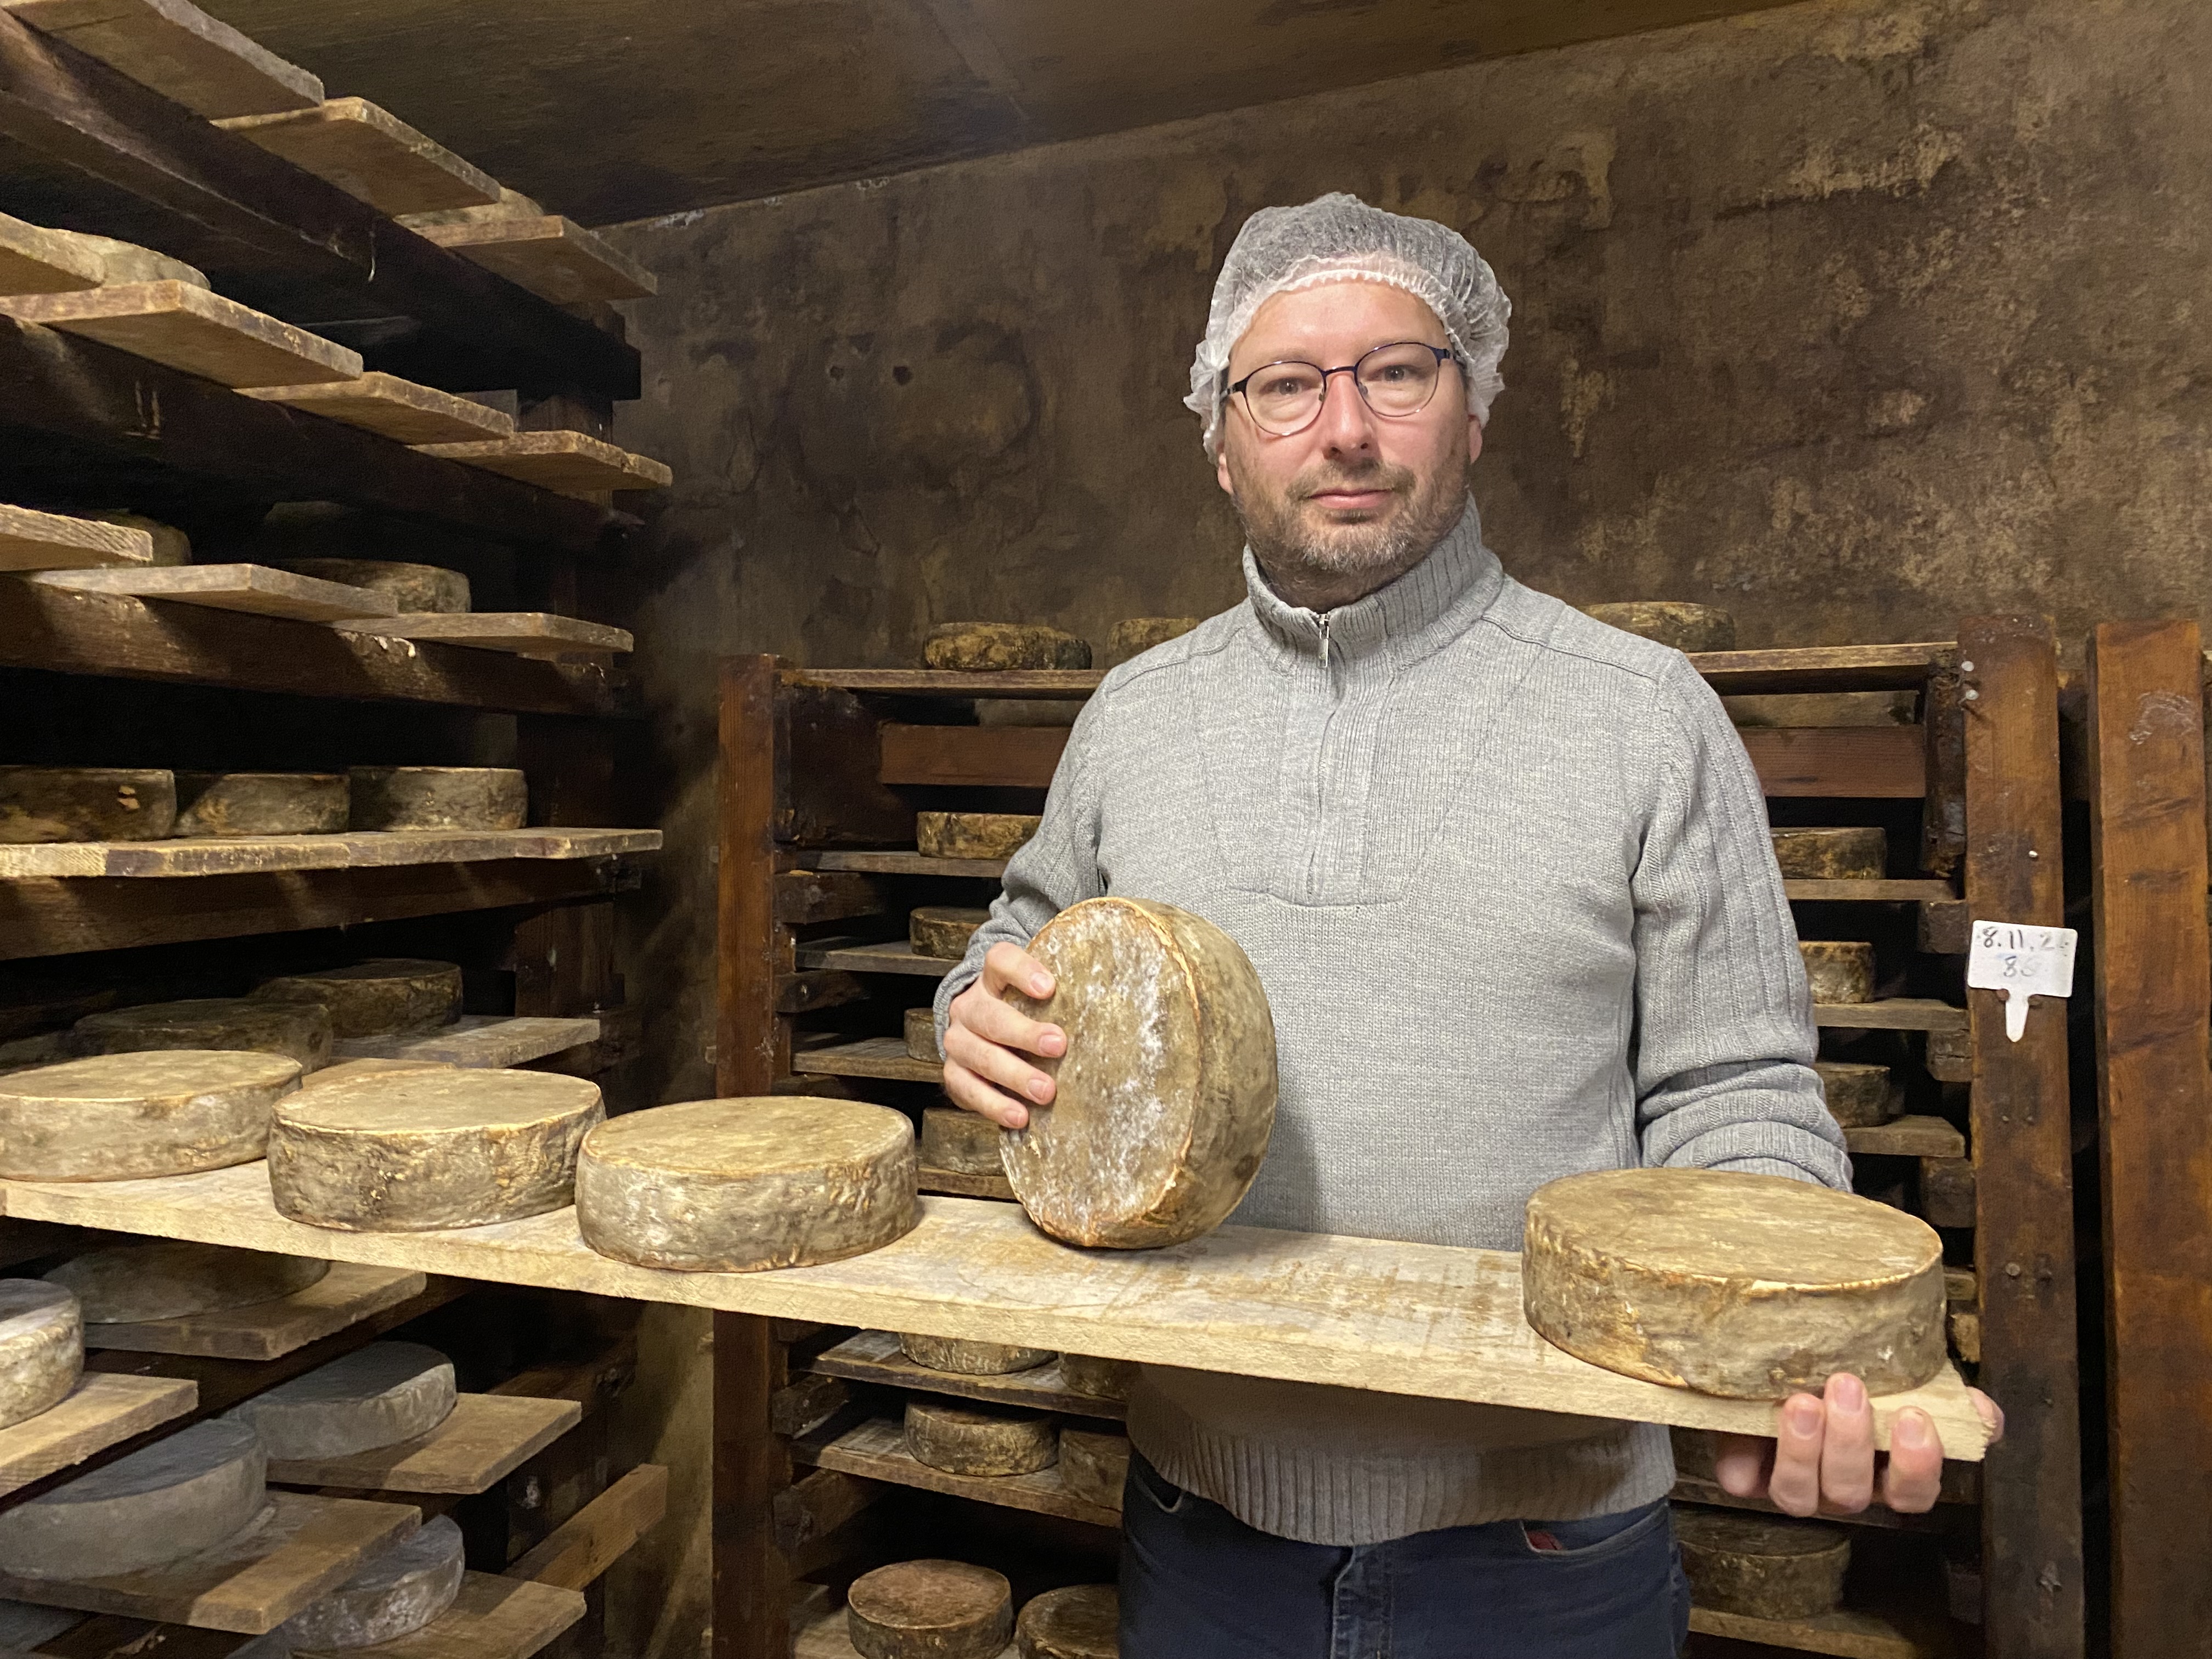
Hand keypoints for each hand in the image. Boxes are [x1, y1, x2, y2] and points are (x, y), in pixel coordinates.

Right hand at [942, 942, 1064, 1128]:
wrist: (980, 1035)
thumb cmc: (1024, 1014)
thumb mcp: (1040, 997)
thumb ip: (1068, 992)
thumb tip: (1124, 993)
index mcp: (992, 980)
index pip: (1000, 961)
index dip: (1021, 970)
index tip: (1049, 988)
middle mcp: (970, 1007)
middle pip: (990, 1015)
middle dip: (1024, 1033)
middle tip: (1058, 1045)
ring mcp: (958, 1041)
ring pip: (979, 1055)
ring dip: (1014, 1075)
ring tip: (1046, 1092)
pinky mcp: (954, 1074)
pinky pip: (969, 1090)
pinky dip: (994, 1105)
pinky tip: (1020, 1116)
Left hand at [1711, 1375, 2005, 1515]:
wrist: (1780, 1355)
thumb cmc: (1851, 1369)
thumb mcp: (1903, 1374)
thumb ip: (1946, 1392)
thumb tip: (1983, 1412)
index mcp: (1884, 1473)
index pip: (1912, 1495)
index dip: (1916, 1467)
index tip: (1916, 1418)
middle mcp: (1840, 1488)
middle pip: (1851, 1493)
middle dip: (1851, 1443)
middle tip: (1847, 1386)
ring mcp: (1792, 1485)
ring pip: (1799, 1496)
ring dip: (1803, 1451)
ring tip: (1802, 1400)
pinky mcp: (1743, 1472)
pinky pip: (1742, 1480)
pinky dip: (1746, 1455)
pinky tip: (1754, 1421)